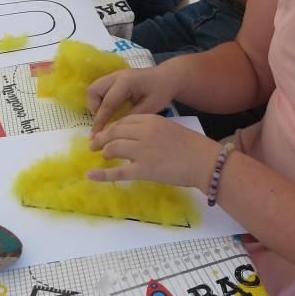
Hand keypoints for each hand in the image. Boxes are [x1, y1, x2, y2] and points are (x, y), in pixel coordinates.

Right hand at [87, 65, 177, 134]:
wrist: (167, 77)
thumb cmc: (161, 92)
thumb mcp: (148, 108)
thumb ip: (129, 118)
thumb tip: (111, 130)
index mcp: (126, 82)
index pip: (107, 103)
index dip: (100, 121)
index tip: (95, 136)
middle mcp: (116, 76)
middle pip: (93, 90)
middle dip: (94, 109)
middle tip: (104, 121)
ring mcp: (114, 75)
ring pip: (94, 89)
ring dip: (96, 104)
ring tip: (107, 116)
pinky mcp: (115, 78)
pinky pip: (100, 89)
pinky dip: (101, 100)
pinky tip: (112, 110)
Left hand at [88, 114, 218, 189]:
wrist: (204, 160)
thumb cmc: (192, 145)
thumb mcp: (170, 128)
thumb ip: (152, 130)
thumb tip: (136, 137)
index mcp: (151, 120)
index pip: (125, 120)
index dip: (113, 127)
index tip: (107, 133)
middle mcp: (144, 132)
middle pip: (115, 132)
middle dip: (103, 139)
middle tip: (94, 145)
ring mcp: (142, 151)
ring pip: (114, 148)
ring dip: (105, 152)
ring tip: (101, 156)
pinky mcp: (143, 170)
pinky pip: (118, 172)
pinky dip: (102, 174)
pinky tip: (90, 175)